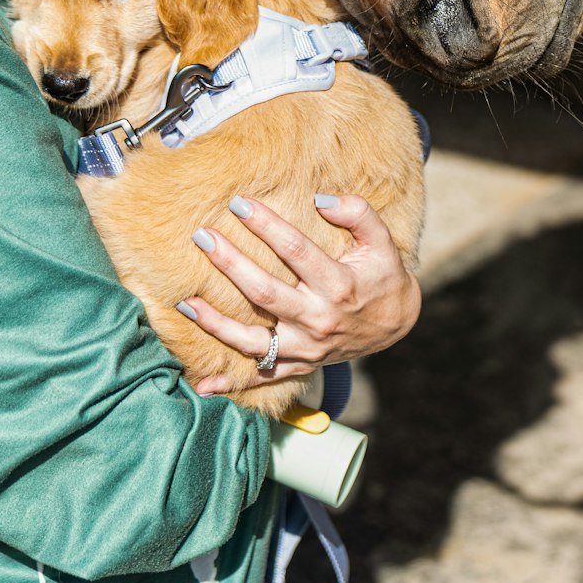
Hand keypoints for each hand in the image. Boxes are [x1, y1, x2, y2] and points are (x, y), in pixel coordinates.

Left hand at [181, 194, 421, 394]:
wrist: (396, 325)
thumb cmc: (383, 276)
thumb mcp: (382, 242)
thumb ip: (359, 214)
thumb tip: (321, 198)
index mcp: (339, 286)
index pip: (296, 251)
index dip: (266, 225)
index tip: (239, 204)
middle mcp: (319, 320)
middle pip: (265, 292)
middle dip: (230, 263)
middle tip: (203, 237)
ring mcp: (307, 348)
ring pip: (253, 340)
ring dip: (216, 324)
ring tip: (185, 302)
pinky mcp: (300, 365)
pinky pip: (262, 377)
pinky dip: (231, 385)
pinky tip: (201, 384)